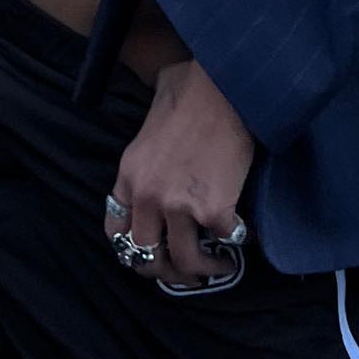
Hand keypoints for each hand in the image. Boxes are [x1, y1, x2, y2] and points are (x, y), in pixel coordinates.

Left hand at [104, 58, 254, 285]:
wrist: (223, 86)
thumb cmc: (190, 89)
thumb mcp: (149, 121)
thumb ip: (147, 147)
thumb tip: (161, 144)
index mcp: (129, 175)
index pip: (116, 231)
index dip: (132, 249)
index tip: (150, 252)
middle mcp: (148, 196)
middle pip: (146, 256)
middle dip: (164, 272)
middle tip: (183, 273)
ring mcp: (179, 205)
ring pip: (184, 261)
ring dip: (202, 271)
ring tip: (218, 268)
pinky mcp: (214, 209)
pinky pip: (224, 241)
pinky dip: (235, 244)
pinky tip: (241, 239)